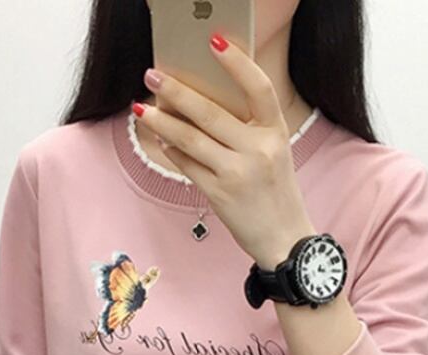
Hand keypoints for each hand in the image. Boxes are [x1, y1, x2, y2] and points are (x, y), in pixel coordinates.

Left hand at [134, 32, 314, 269]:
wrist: (285, 241)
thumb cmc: (276, 195)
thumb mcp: (274, 155)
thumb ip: (249, 131)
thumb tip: (203, 105)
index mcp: (276, 133)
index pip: (259, 87)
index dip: (237, 62)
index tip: (213, 41)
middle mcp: (258, 150)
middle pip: (210, 112)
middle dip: (176, 91)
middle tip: (153, 76)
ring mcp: (238, 173)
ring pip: (191, 139)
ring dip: (162, 121)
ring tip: (142, 107)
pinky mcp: (220, 194)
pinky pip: (188, 166)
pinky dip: (172, 151)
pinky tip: (161, 139)